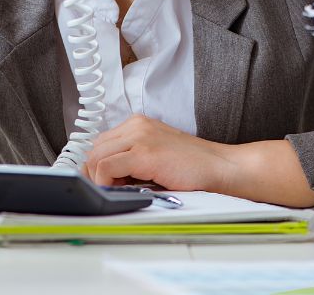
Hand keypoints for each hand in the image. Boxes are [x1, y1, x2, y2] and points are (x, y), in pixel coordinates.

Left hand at [82, 115, 234, 191]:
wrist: (219, 166)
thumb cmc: (192, 165)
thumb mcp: (156, 154)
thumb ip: (131, 158)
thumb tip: (104, 177)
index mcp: (138, 124)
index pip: (101, 143)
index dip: (98, 166)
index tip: (105, 182)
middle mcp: (136, 125)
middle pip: (94, 149)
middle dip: (96, 173)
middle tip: (113, 188)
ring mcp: (139, 136)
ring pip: (95, 157)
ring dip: (101, 179)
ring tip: (120, 189)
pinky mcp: (143, 152)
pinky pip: (105, 167)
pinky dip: (106, 183)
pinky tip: (122, 190)